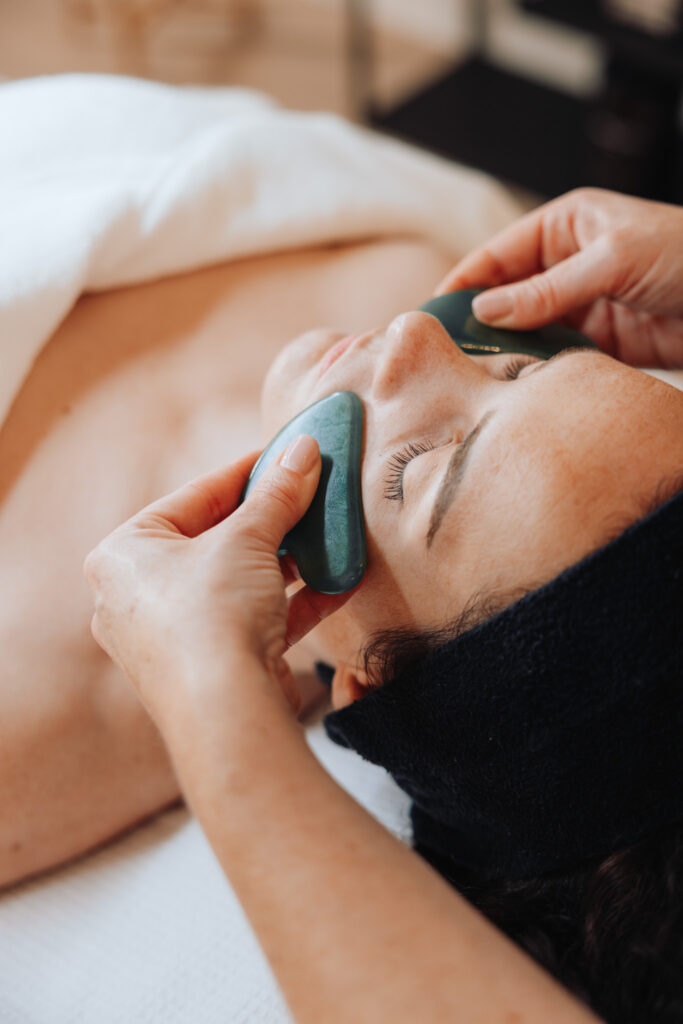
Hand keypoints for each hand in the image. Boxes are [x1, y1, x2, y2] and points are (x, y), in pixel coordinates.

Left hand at [84, 436, 349, 729]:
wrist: (225, 713)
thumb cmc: (211, 615)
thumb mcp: (248, 539)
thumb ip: (278, 494)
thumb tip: (304, 450)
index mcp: (124, 554)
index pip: (195, 497)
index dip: (248, 472)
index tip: (287, 455)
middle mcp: (137, 596)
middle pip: (217, 540)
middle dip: (272, 520)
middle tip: (311, 494)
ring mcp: (174, 636)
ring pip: (239, 582)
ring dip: (289, 561)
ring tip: (329, 535)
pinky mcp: (212, 667)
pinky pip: (255, 620)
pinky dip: (295, 602)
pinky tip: (341, 581)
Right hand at [436, 187, 682, 367]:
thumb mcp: (612, 260)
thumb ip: (547, 289)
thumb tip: (486, 311)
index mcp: (566, 225)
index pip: (499, 255)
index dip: (464, 282)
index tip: (434, 313)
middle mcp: (568, 263)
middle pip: (507, 295)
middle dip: (480, 321)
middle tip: (448, 352)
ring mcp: (582, 304)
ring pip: (528, 329)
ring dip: (507, 349)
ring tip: (476, 374)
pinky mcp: (600, 341)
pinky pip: (556, 354)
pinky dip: (537, 367)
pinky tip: (517, 383)